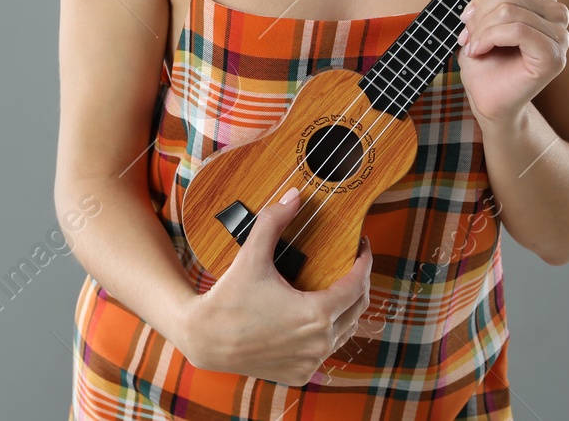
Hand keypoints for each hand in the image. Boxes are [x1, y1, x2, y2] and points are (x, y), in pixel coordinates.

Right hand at [180, 186, 372, 386]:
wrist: (204, 339)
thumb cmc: (228, 298)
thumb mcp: (252, 255)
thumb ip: (274, 221)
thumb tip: (295, 195)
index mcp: (316, 314)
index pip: (358, 284)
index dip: (365, 261)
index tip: (362, 245)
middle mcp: (319, 342)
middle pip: (358, 308)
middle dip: (360, 282)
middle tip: (353, 262)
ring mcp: (311, 362)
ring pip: (346, 331)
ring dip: (347, 308)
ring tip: (340, 285)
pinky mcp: (300, 373)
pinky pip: (327, 350)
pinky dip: (330, 331)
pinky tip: (321, 314)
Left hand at [456, 0, 568, 125]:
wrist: (488, 101)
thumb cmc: (486, 63)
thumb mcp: (482, 19)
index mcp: (544, 1)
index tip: (469, 22)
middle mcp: (558, 16)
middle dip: (479, 15)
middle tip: (469, 38)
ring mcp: (561, 37)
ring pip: (510, 10)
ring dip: (482, 30)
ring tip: (474, 47)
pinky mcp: (554, 57)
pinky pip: (518, 30)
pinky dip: (490, 38)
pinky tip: (479, 51)